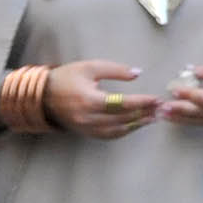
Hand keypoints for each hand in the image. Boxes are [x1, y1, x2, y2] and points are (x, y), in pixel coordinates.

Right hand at [44, 61, 161, 139]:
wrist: (41, 95)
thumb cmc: (66, 78)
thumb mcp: (90, 67)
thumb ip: (115, 70)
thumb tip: (138, 73)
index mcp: (89, 100)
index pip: (122, 104)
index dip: (141, 102)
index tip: (157, 99)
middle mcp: (88, 118)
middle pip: (123, 119)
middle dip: (144, 113)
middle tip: (161, 108)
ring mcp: (86, 128)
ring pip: (118, 130)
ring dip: (137, 124)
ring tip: (154, 117)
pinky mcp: (85, 132)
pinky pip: (109, 135)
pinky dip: (125, 131)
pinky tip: (136, 124)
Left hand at [159, 65, 202, 134]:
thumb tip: (189, 71)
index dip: (190, 94)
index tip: (174, 89)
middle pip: (202, 112)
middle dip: (180, 110)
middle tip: (162, 107)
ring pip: (202, 121)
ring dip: (181, 118)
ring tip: (164, 114)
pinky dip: (192, 122)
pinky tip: (178, 118)